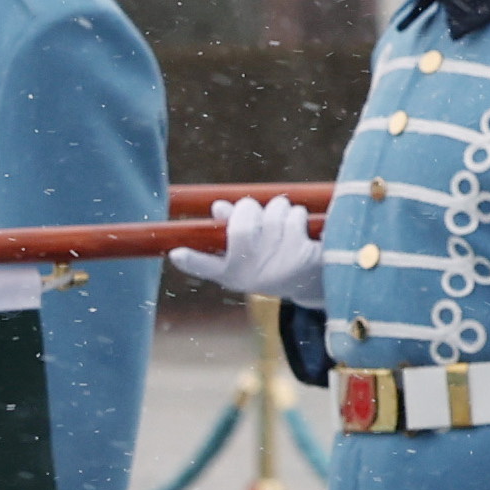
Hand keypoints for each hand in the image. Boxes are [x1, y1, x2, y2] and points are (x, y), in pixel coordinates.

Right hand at [174, 193, 326, 300]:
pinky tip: (299, 226)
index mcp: (231, 273)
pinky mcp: (302, 256)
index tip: (176, 254)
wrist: (313, 282)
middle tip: (252, 208)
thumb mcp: (248, 252)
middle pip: (242, 229)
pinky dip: (296, 214)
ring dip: (277, 208)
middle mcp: (252, 275)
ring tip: (281, 218)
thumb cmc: (273, 259)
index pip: (206, 267)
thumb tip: (219, 207)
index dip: (190, 261)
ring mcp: (277, 266)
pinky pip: (293, 218)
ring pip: (273, 214)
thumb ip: (230, 230)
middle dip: (248, 208)